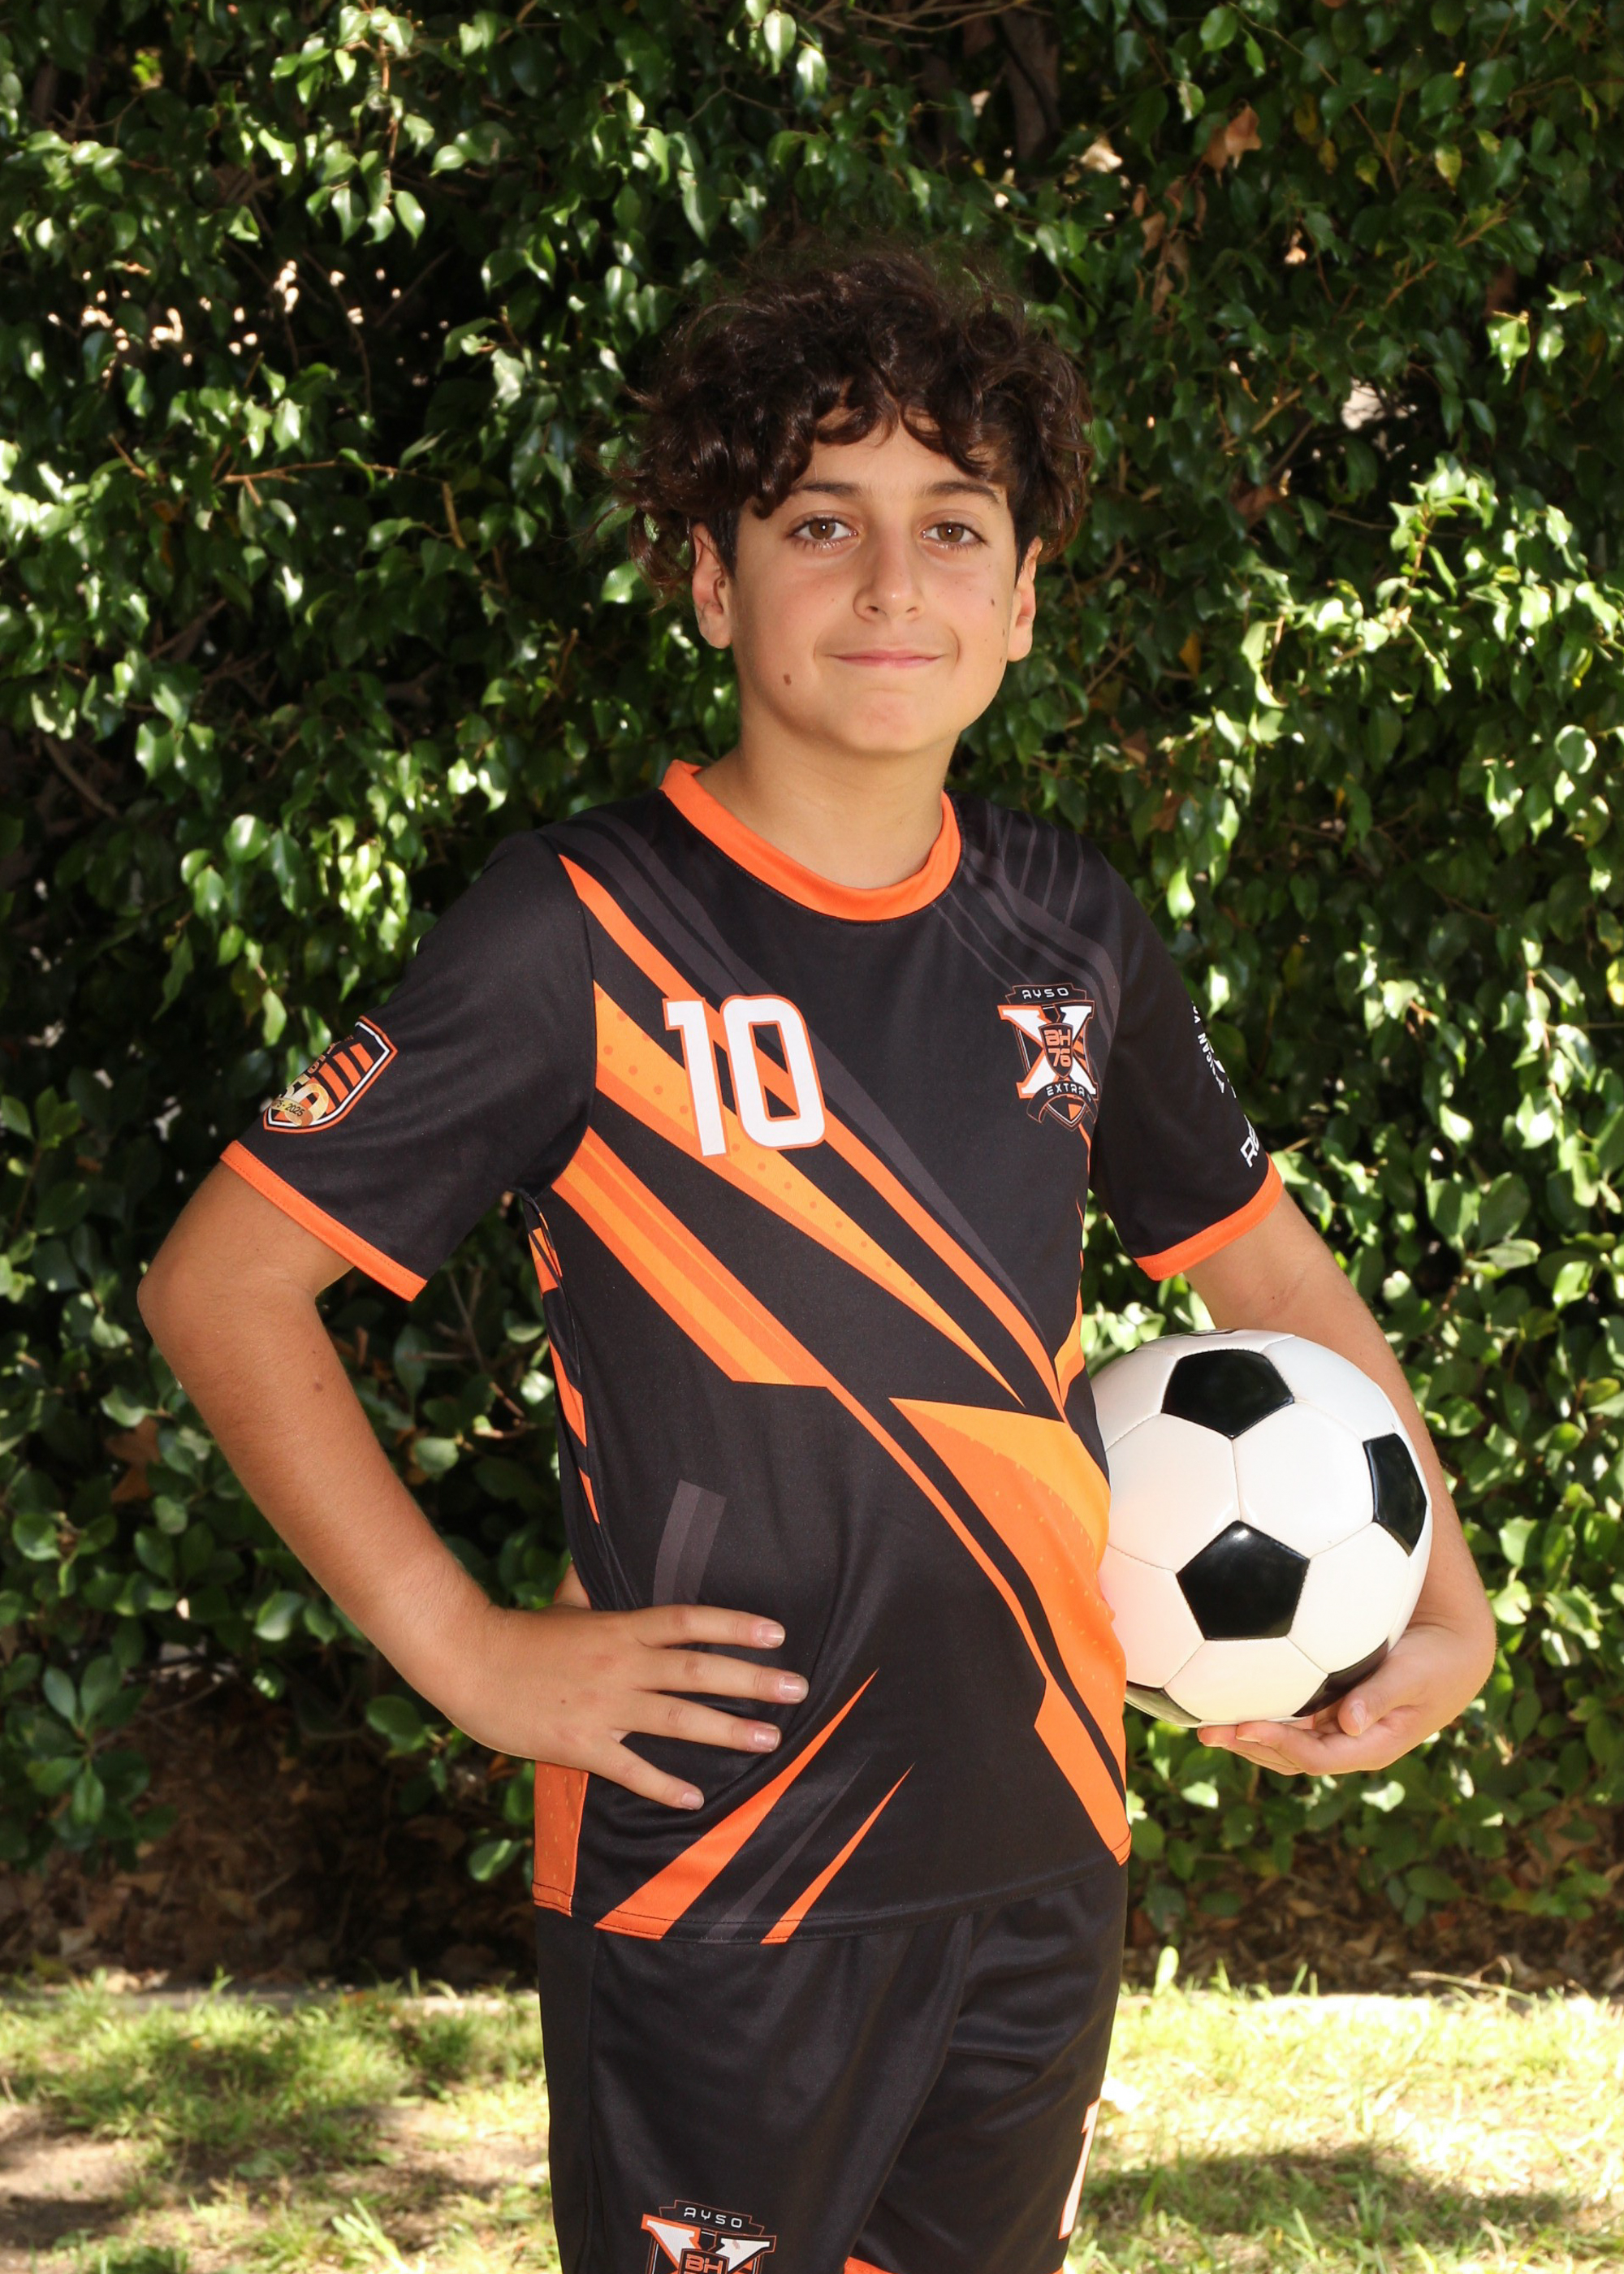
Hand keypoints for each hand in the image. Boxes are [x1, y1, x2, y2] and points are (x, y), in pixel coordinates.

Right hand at [443, 1590, 806, 1809]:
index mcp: (620, 1628)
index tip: (777, 1633)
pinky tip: (695, 1798)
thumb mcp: (565, 1603)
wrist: (469, 1663)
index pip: (688, 1620)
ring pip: (676, 1719)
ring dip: (726, 1730)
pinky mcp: (580, 1744)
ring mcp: (602, 1706)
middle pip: (697, 1669)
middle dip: (751, 1680)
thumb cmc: (520, 1634)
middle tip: (797, 1688)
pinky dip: (664, 1785)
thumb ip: (595, 1587)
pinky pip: (630, 1769)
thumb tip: (605, 1553)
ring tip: (770, 1740)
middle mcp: (620, 1664)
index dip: (735, 1625)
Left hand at [1197, 1612, 1494, 1775]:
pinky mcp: (1331, 1707)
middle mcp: (1348, 1742)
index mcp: (1370, 1746)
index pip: (1316, 1757)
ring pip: (1285, 1740)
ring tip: (1203, 1721)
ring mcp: (1338, 1727)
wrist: (1451, 1655)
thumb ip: (1382, 1696)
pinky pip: (1291, 1716)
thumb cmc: (1435, 1663)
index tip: (1244, 1727)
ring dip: (1247, 1734)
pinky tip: (1231, 1696)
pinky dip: (1263, 1711)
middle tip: (1204, 1729)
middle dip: (1248, 1746)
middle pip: (1290, 1755)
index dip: (1279, 1745)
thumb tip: (1348, 1720)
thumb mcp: (1414, 1677)